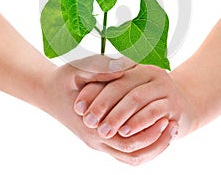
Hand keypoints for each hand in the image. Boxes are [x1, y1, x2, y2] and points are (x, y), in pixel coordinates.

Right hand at [43, 56, 177, 164]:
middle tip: (173, 124)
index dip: (150, 131)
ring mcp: (97, 142)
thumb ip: (100, 68)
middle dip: (156, 141)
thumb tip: (127, 65)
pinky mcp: (99, 139)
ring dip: (150, 146)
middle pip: (132, 152)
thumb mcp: (78, 68)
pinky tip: (152, 129)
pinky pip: (123, 151)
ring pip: (129, 156)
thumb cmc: (63, 80)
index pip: (128, 138)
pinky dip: (140, 145)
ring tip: (168, 130)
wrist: (47, 93)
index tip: (168, 117)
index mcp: (92, 124)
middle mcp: (96, 139)